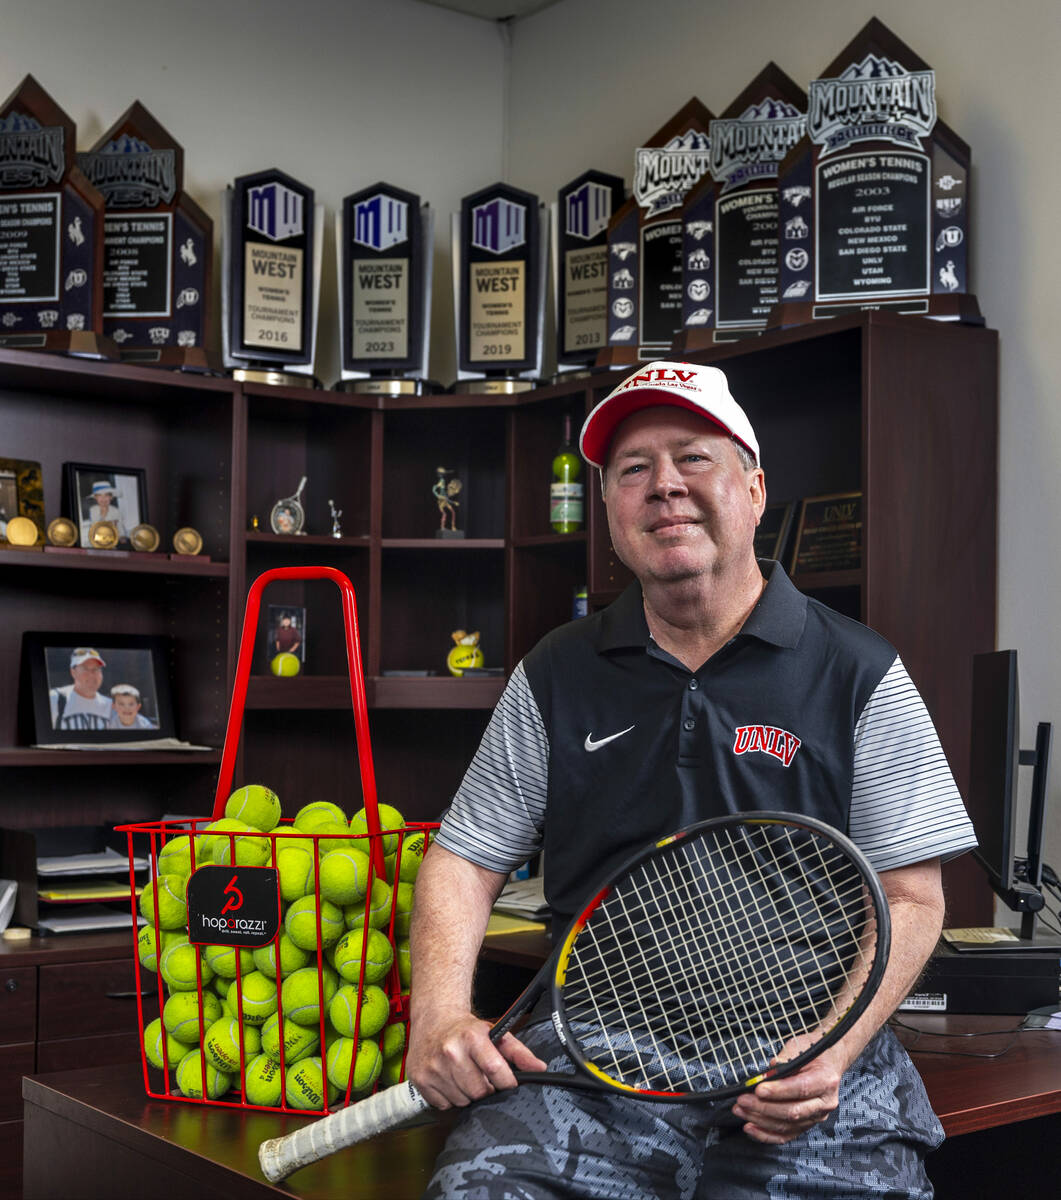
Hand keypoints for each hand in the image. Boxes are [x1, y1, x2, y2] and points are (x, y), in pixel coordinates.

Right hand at [406, 1010, 547, 1109]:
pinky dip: (449, 1097)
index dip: (506, 1082)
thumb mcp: (495, 1034)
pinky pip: (444, 1105)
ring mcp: (433, 1066)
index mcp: (472, 1037)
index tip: (506, 1082)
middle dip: (485, 1088)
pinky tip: (449, 1080)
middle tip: (481, 1075)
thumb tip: (540, 1068)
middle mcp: (451, 1051)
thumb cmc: (467, 1030)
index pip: (496, 1071)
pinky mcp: (420, 1079)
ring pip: (462, 1101)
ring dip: (467, 1094)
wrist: (434, 1020)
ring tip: (464, 1076)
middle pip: (479, 1091)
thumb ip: (519, 1053)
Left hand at [730, 1038, 848, 1143]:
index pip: (801, 1089)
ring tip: (741, 1111)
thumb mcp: (799, 1047)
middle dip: (764, 1108)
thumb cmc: (813, 1051)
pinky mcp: (808, 1124)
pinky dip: (767, 1134)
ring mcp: (817, 1116)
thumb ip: (783, 1061)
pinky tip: (751, 1128)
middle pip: (793, 1111)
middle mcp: (824, 1102)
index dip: (778, 1091)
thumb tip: (766, 1075)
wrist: (830, 1060)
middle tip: (742, 1101)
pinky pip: (786, 1135)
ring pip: (787, 1126)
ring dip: (760, 1120)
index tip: (758, 1090)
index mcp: (825, 1080)